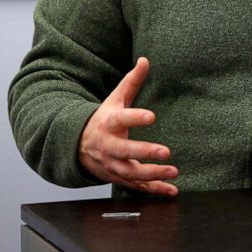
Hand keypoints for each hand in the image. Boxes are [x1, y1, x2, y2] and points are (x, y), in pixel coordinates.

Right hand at [78, 57, 178, 195]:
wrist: (78, 146)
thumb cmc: (104, 119)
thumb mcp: (115, 99)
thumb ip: (132, 82)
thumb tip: (145, 60)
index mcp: (109, 123)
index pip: (121, 119)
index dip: (135, 117)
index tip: (152, 116)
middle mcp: (109, 146)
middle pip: (125, 151)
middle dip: (145, 152)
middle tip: (166, 152)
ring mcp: (112, 165)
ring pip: (131, 173)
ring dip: (152, 175)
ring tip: (173, 172)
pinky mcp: (118, 178)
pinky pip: (136, 186)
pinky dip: (154, 190)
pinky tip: (171, 191)